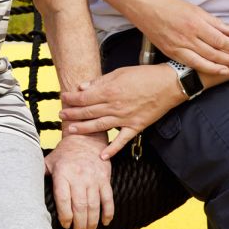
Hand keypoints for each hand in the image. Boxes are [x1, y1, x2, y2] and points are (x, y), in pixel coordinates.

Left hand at [44, 132, 113, 228]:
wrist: (86, 139)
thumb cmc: (64, 154)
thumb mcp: (49, 161)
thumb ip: (40, 175)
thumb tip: (25, 188)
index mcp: (63, 174)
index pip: (63, 199)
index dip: (65, 215)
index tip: (65, 225)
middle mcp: (79, 177)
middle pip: (80, 206)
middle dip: (79, 224)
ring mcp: (93, 179)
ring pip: (94, 205)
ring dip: (92, 222)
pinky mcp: (104, 179)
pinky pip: (108, 198)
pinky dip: (108, 212)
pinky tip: (105, 222)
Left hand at [60, 65, 183, 158]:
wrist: (168, 84)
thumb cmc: (144, 76)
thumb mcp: (119, 73)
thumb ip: (100, 82)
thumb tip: (83, 87)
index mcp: (109, 90)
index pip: (84, 97)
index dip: (71, 99)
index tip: (63, 98)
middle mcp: (115, 106)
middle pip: (88, 112)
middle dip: (72, 114)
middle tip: (61, 116)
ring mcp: (125, 118)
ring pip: (99, 126)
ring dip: (83, 129)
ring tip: (71, 131)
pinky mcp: (136, 127)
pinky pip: (122, 140)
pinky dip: (112, 149)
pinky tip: (102, 156)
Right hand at [135, 0, 228, 74]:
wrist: (145, 9)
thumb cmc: (169, 5)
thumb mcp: (194, 9)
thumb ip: (213, 21)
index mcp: (195, 24)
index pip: (219, 40)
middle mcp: (188, 37)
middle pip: (213, 52)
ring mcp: (178, 46)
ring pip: (202, 62)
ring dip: (217, 67)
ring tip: (227, 70)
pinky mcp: (170, 52)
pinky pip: (188, 63)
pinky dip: (200, 67)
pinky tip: (208, 69)